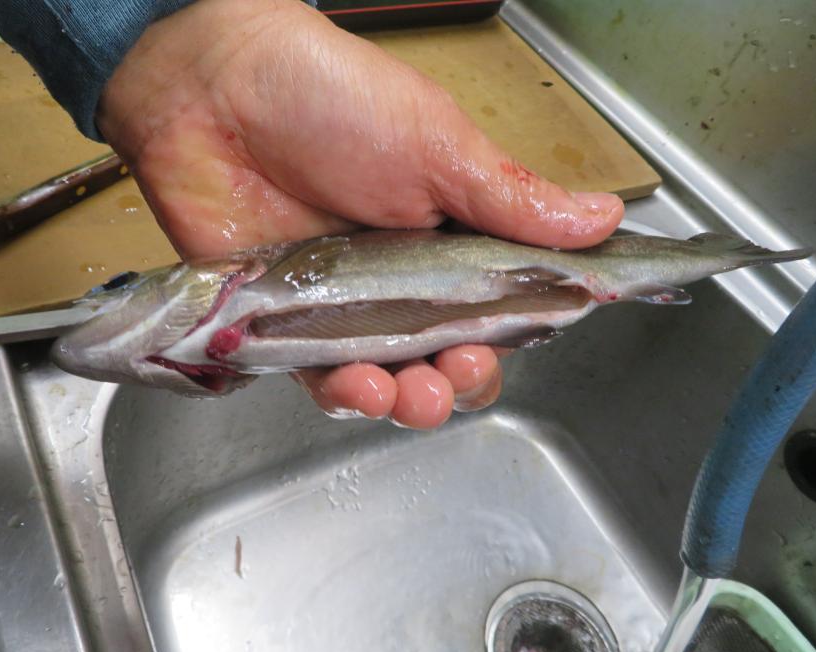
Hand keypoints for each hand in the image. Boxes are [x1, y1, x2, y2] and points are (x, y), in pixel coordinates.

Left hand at [97, 0, 622, 427]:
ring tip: (410, 393)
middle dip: (456, 381)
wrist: (214, 88)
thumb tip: (601, 221)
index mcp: (447, 237)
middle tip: (457, 373)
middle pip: (440, 357)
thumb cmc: (330, 98)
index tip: (522, 337)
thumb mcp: (439, 148)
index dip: (512, 335)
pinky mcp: (281, 321)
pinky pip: (314, 376)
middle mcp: (396, 279)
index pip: (495, 307)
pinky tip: (356, 387)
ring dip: (404, 400)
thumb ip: (514, 202)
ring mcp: (337, 304)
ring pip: (383, 379)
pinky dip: (338, 392)